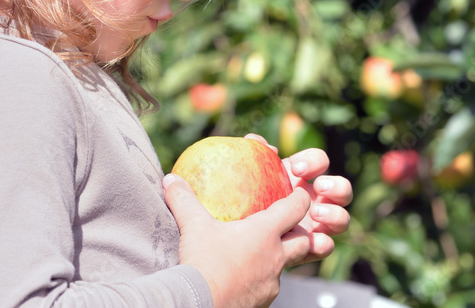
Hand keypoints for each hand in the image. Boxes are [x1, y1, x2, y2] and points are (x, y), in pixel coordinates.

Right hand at [163, 173, 310, 307]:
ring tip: (261, 254)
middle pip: (304, 242)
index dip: (301, 199)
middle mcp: (275, 258)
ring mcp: (271, 283)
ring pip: (285, 267)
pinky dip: (260, 279)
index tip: (299, 194)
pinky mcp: (264, 302)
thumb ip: (184, 200)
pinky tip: (243, 276)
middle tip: (289, 227)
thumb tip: (171, 180)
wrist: (200, 305)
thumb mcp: (192, 226)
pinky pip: (267, 286)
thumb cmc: (202, 262)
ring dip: (279, 258)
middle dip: (301, 233)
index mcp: (265, 233)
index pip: (296, 209)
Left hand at [245, 134, 351, 264]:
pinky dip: (323, 243)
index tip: (296, 168)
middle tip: (319, 187)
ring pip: (343, 219)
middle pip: (343, 189)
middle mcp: (315, 199)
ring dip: (334, 214)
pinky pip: (328, 245)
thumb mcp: (248, 174)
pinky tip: (310, 241)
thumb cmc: (246, 197)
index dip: (314, 161)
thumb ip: (250, 152)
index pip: (320, 161)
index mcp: (302, 178)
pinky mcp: (312, 247)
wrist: (239, 236)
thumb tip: (256, 142)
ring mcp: (317, 225)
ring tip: (316, 213)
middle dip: (336, 186)